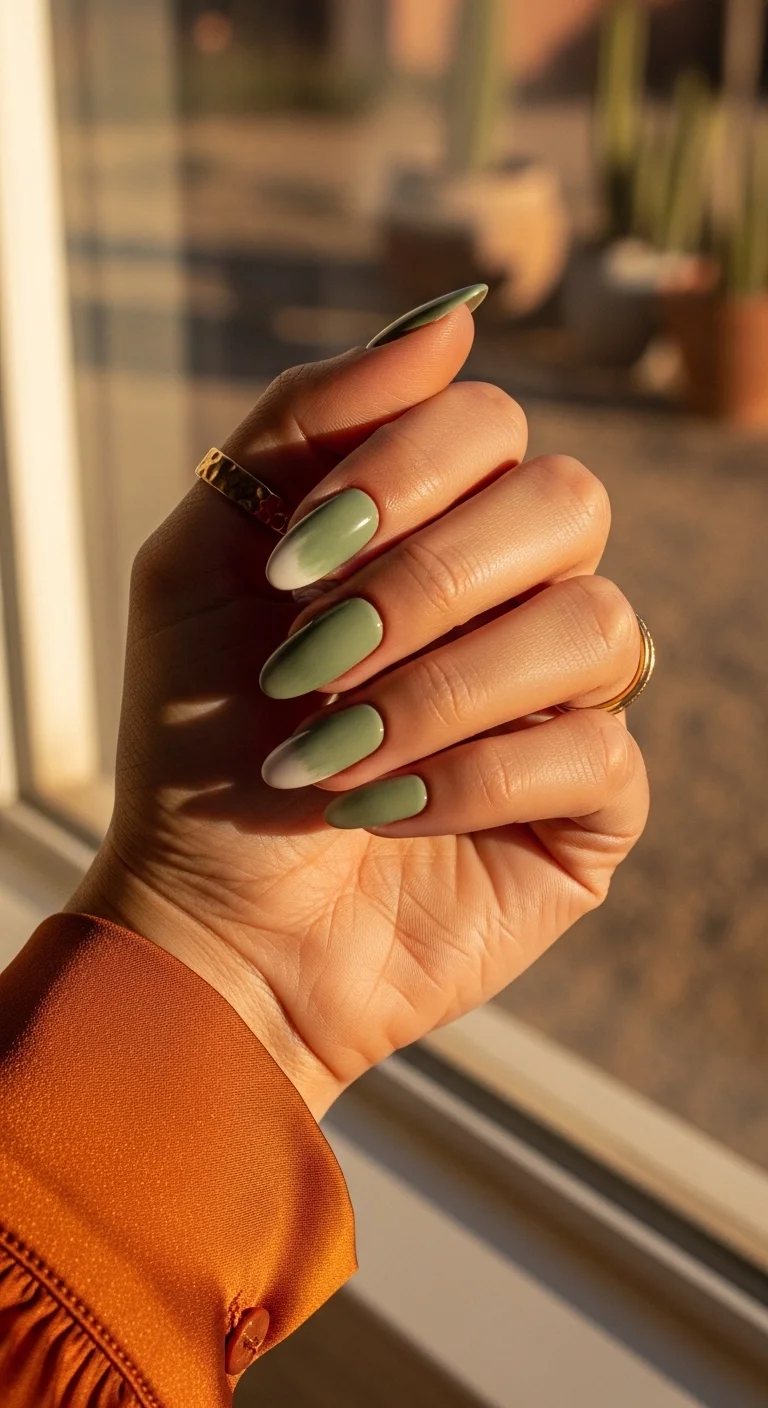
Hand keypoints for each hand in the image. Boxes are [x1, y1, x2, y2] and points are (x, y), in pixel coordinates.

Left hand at [67, 304, 648, 1119]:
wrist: (213, 922)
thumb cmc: (199, 738)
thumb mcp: (206, 553)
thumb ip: (310, 417)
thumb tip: (457, 318)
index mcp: (435, 525)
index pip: (490, 422)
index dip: (402, 474)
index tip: (291, 562)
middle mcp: (517, 596)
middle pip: (567, 505)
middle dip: (424, 586)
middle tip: (313, 662)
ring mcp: (565, 699)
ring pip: (596, 627)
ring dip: (441, 691)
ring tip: (335, 756)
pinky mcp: (594, 804)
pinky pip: (600, 753)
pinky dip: (474, 780)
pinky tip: (389, 814)